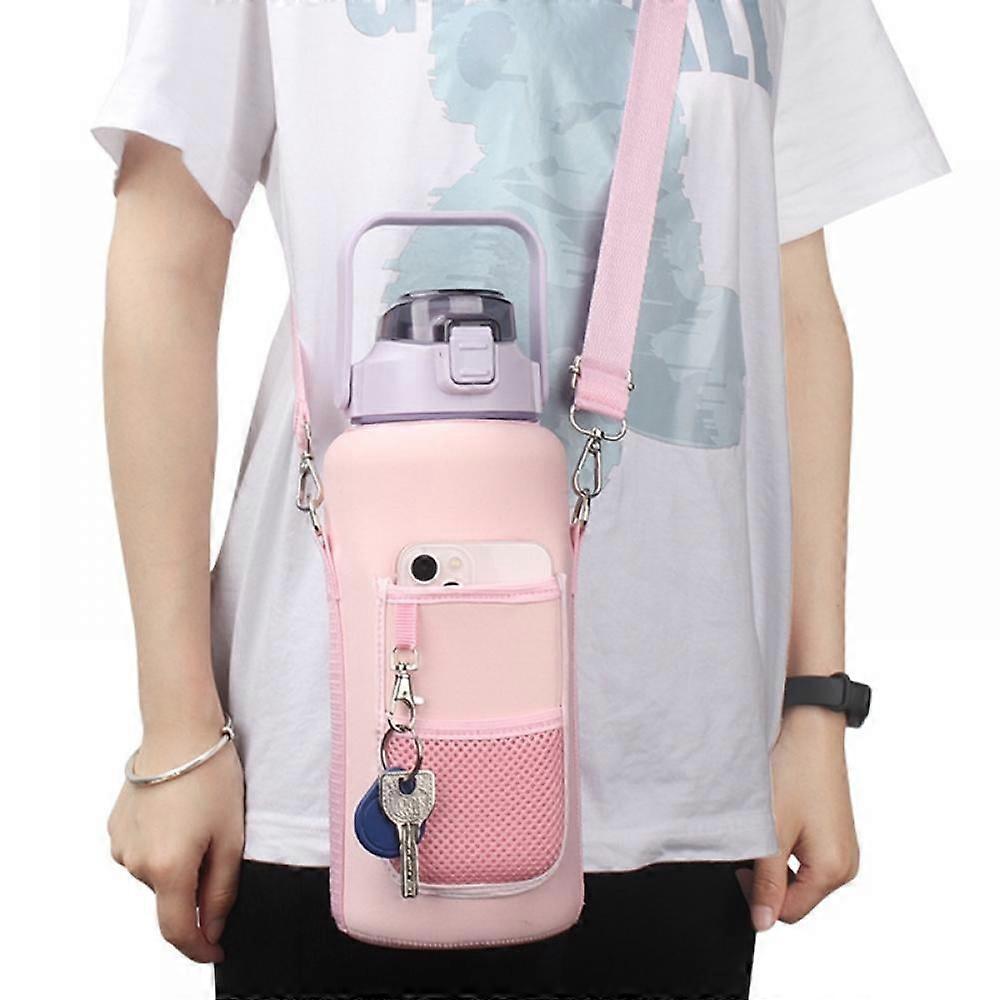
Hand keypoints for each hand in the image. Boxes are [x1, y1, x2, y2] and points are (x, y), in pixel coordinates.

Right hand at [108, 723, 244, 962]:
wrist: (180, 731)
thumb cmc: (212, 778)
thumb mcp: (231, 837)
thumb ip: (221, 890)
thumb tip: (211, 929)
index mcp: (167, 869)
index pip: (178, 931)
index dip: (199, 949)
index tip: (217, 951)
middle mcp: (136, 864)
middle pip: (171, 897)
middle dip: (196, 884)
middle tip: (220, 842)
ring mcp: (121, 846)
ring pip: (157, 873)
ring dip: (179, 861)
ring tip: (200, 818)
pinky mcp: (115, 828)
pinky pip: (144, 851)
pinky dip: (163, 844)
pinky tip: (179, 812)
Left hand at [739, 707, 859, 930]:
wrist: (810, 727)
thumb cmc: (795, 771)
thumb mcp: (772, 831)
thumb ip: (766, 882)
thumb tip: (762, 922)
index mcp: (834, 871)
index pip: (789, 912)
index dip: (758, 896)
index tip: (740, 865)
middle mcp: (846, 864)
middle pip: (796, 895)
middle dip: (768, 876)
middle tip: (753, 838)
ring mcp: (843, 847)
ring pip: (798, 874)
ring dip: (776, 858)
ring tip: (767, 822)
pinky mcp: (835, 831)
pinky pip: (806, 854)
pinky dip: (786, 843)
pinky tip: (778, 815)